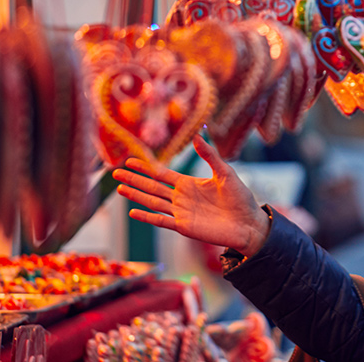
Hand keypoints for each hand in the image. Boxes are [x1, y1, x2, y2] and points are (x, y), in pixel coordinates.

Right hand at [113, 135, 270, 256]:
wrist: (249, 224)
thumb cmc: (241, 198)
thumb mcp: (225, 173)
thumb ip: (210, 155)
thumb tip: (197, 136)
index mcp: (189, 184)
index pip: (162, 174)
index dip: (146, 167)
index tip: (130, 160)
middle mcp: (181, 198)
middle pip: (152, 187)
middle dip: (134, 179)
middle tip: (115, 172)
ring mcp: (181, 213)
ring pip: (153, 202)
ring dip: (136, 196)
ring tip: (120, 188)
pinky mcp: (184, 227)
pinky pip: (162, 221)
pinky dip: (147, 217)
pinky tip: (133, 212)